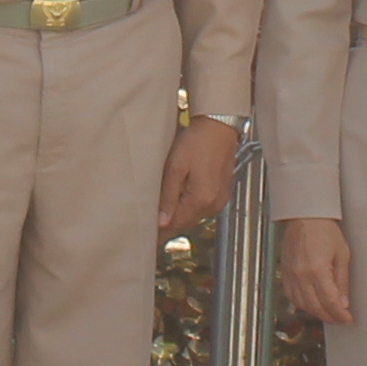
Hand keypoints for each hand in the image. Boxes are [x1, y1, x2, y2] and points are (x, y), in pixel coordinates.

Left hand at [154, 114, 238, 241]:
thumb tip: (161, 222)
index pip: (175, 225)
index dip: (159, 234)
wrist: (219, 125)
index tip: (144, 240)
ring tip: (158, 217)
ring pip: (193, 216)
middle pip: (184, 223)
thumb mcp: (176, 167)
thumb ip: (168, 196)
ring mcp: (220, 200)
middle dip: (167, 227)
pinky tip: (177, 204)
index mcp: (201, 200)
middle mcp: (213, 205)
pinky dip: (188, 208)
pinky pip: (202, 208)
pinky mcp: (222, 193)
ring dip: (177, 217)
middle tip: (146, 230)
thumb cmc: (196, 141)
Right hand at [280, 214, 356, 324]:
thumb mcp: (342, 254)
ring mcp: (291, 275)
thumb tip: (343, 303)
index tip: (347, 319)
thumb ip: (342, 281)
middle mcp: (301, 275)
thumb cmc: (325, 230)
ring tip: (328, 312)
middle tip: (340, 319)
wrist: (305, 216)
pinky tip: (311, 304)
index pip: (330, 302)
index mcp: (317, 270)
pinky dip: (302, 304)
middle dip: (330, 317)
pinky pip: (291, 296)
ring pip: (302, 305)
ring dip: (316, 312)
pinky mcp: (285, 273)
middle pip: (315, 307)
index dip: (340, 315)